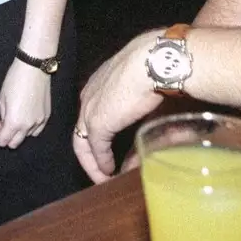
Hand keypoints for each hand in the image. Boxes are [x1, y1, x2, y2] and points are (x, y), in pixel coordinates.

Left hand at [0, 58, 51, 148]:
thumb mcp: (2, 98)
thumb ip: (3, 115)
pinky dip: (30, 127)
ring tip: (16, 116)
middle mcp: (28, 125)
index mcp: (14, 122)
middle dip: (6, 135)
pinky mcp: (47, 115)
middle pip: (14, 143)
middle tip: (3, 121)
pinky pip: (38, 129)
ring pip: (27, 136)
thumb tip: (5, 122)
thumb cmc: (15, 79)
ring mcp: (40, 121)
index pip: (3, 141)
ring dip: (19, 131)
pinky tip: (26, 115)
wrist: (34, 67)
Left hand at [74, 30, 164, 183]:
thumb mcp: (148, 99)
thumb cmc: (158, 73)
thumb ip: (143, 123)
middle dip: (91, 155)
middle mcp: (90, 96)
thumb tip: (143, 148)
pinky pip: (95, 148)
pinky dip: (100, 162)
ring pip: (82, 143)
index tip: (110, 150)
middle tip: (102, 173)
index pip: (91, 116)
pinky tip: (108, 173)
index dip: (99, 136)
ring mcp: (90, 109)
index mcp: (100, 85)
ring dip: (93, 163)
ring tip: (104, 179)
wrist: (155, 62)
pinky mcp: (97, 122)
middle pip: (82, 131)